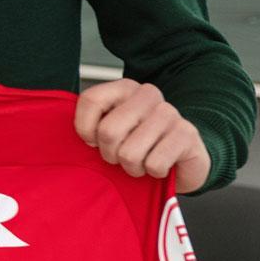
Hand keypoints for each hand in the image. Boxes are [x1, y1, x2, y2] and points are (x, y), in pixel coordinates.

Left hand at [74, 79, 210, 192]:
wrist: (184, 159)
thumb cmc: (139, 145)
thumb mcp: (111, 131)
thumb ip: (90, 127)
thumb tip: (72, 138)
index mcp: (124, 88)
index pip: (90, 100)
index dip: (85, 129)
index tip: (92, 142)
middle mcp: (147, 95)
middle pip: (108, 131)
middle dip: (110, 154)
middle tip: (120, 156)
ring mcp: (169, 113)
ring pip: (130, 152)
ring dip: (132, 167)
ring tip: (141, 162)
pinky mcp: (187, 134)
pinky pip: (154, 164)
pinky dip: (153, 172)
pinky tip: (159, 166)